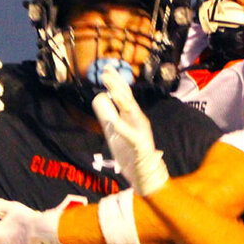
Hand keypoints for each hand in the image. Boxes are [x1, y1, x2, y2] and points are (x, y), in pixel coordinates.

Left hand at [91, 68, 168, 195]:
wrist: (144, 174)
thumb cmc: (130, 152)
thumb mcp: (115, 131)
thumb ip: (109, 116)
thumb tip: (100, 100)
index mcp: (131, 116)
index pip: (124, 95)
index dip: (116, 82)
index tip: (106, 70)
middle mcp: (137, 120)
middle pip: (127, 98)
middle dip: (117, 84)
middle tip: (106, 72)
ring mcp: (140, 131)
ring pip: (132, 112)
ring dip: (122, 100)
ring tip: (112, 90)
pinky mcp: (140, 145)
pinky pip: (131, 136)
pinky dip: (123, 129)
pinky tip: (115, 123)